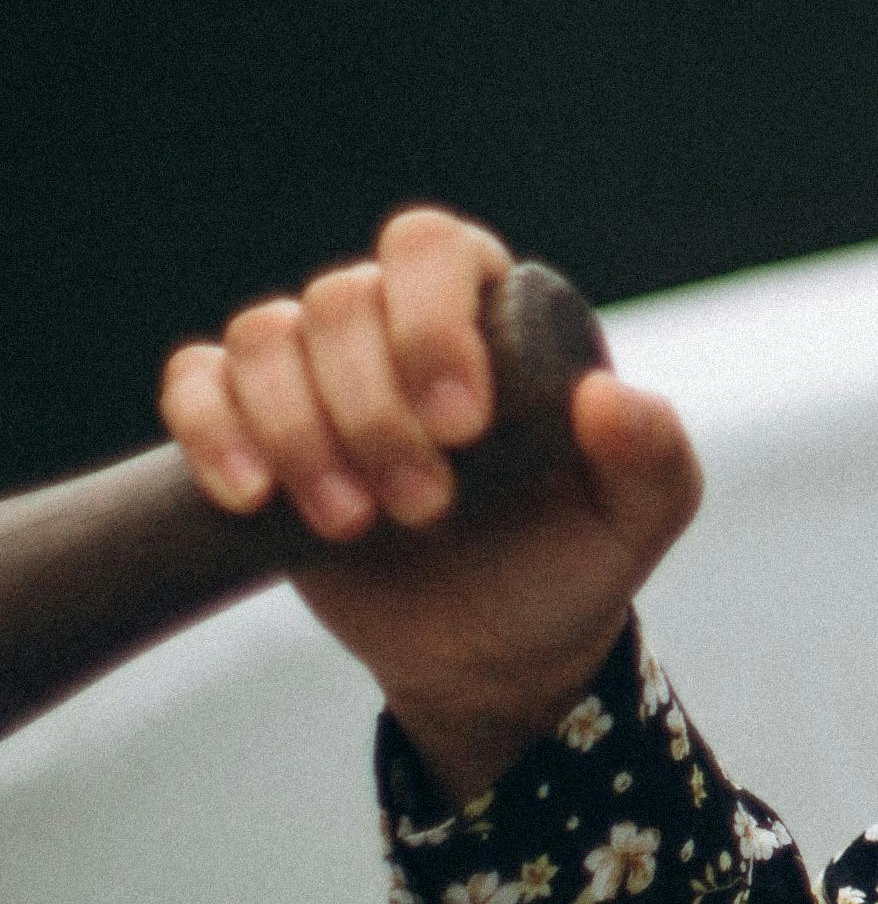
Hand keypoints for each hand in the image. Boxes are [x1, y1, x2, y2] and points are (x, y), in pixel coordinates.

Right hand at [159, 205, 700, 810]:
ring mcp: (317, 374)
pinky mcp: (251, 429)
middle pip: (339, 300)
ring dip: (296, 430)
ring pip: (264, 337)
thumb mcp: (635, 519)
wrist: (490, 654)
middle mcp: (395, 325)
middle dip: (372, 410)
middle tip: (422, 506)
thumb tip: (608, 397)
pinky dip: (210, 429)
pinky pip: (198, 384)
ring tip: (349, 523)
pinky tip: (250, 495)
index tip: (462, 426)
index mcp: (488, 315)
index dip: (429, 323)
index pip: (432, 249)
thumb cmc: (567, 565)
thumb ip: (652, 455)